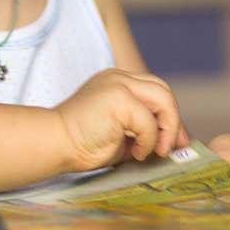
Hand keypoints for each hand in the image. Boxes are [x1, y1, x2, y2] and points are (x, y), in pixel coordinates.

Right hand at [55, 69, 189, 170]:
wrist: (54, 144)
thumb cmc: (83, 143)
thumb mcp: (121, 134)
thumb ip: (144, 131)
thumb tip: (174, 142)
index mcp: (117, 81)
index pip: (155, 90)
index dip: (169, 115)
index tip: (174, 141)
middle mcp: (119, 77)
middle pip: (163, 91)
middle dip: (173, 120)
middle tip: (172, 147)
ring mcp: (118, 84)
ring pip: (163, 100)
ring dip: (166, 129)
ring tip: (156, 152)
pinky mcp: (118, 97)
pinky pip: (149, 121)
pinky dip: (149, 141)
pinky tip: (136, 153)